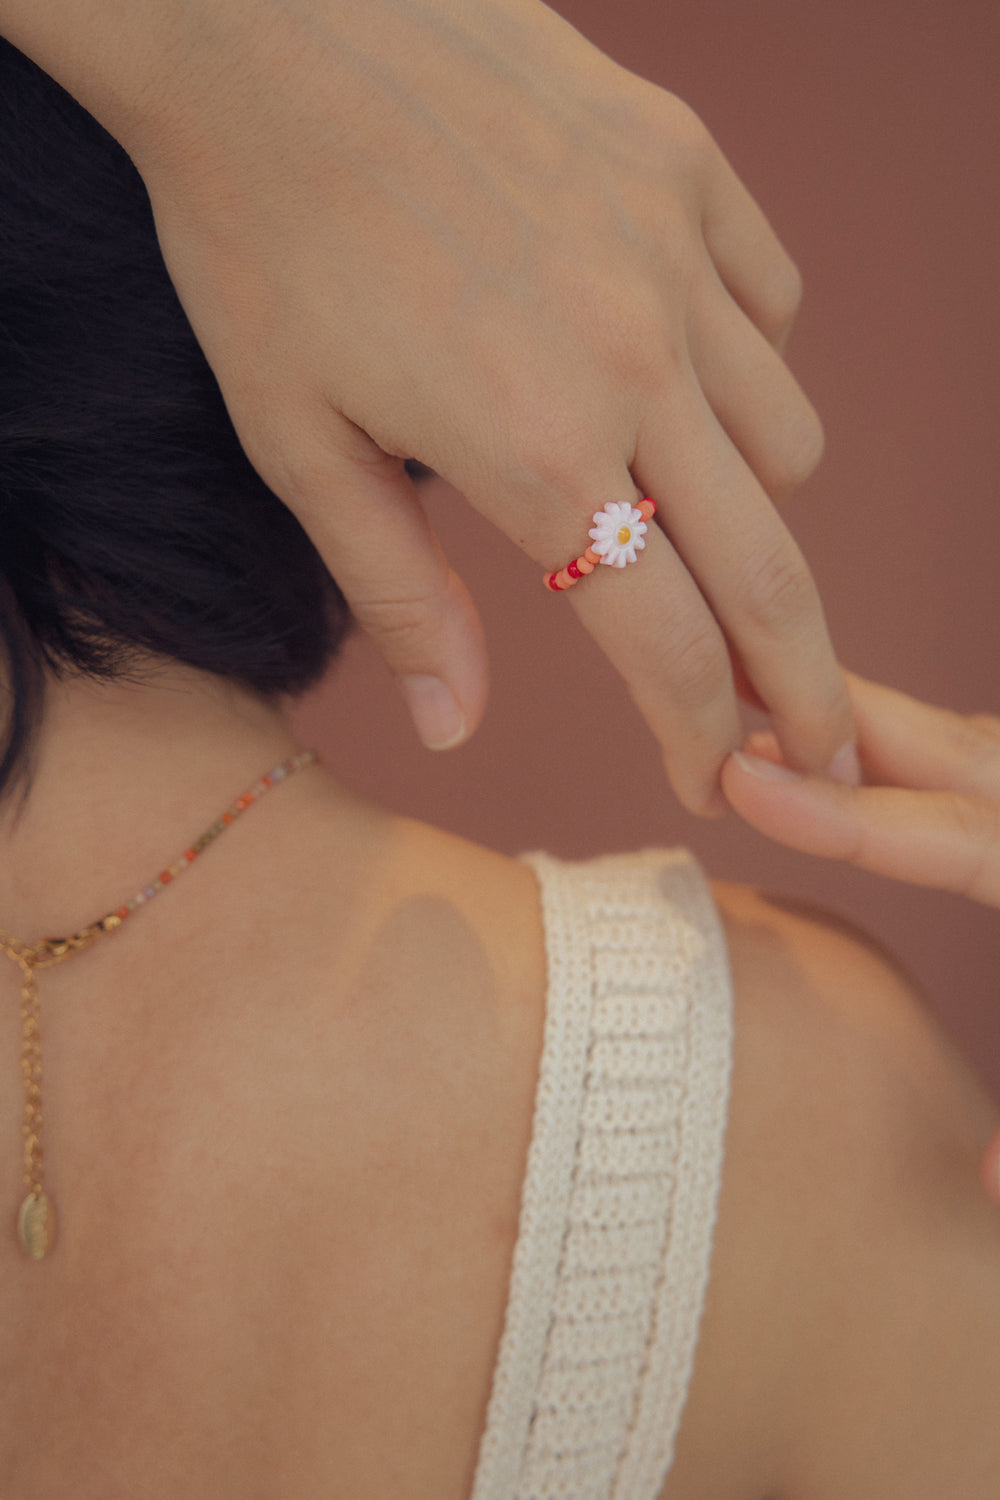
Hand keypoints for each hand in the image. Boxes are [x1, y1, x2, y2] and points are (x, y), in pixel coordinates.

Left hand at [0, 0, 853, 811]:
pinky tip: (682, 377)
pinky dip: (751, 373)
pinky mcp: (690, 171)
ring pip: (790, 445)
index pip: (665, 644)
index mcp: (534, 451)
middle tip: (820, 743)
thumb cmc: (262, 238)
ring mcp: (678, 258)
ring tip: (695, 527)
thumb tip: (456, 729)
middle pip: (772, 572)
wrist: (265, 22)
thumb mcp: (298, 442)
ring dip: (758, 517)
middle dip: (804, 684)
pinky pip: (776, 311)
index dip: (700, 736)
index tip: (712, 782)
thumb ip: (400, 594)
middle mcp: (637, 364)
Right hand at [722, 670, 999, 1200]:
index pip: (958, 836)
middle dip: (836, 723)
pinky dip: (930, 756)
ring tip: (777, 726)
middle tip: (723, 696)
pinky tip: (881, 762)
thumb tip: (984, 1188)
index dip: (844, 812)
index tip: (742, 779)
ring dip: (879, 732)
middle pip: (961, 752)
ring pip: (982, 749)